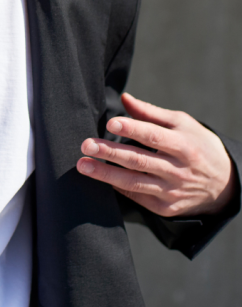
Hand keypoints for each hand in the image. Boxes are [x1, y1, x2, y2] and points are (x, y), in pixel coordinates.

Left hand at [77, 92, 235, 216]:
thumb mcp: (183, 124)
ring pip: (134, 182)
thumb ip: (151, 113)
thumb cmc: (198, 145)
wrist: (224, 184)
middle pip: (139, 161)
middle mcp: (178, 170)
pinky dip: (118, 187)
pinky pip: (137, 196)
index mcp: (184, 145)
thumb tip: (124, 98)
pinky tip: (101, 178)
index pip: (154, 136)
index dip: (132, 129)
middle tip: (86, 145)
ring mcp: (171, 191)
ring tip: (83, 165)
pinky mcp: (165, 208)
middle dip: (110, 152)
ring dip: (106, 174)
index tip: (111, 123)